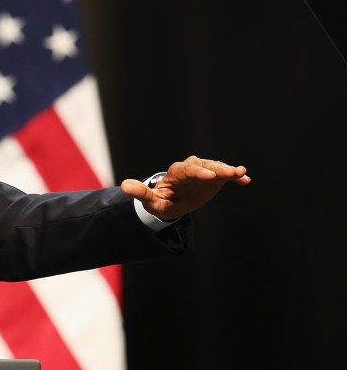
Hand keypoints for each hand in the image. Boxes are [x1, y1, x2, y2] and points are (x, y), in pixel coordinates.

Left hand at [121, 156, 250, 220]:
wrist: (171, 203)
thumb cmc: (159, 201)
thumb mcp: (150, 200)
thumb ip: (140, 193)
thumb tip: (123, 185)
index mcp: (176, 172)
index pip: (187, 169)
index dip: (198, 172)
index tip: (209, 176)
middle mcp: (192, 168)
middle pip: (205, 166)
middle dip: (217, 169)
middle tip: (230, 173)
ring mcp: (205, 172)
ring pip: (217, 168)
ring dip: (229, 170)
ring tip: (241, 174)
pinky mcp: (215, 179)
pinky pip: (226, 176)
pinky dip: (235, 177)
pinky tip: (245, 180)